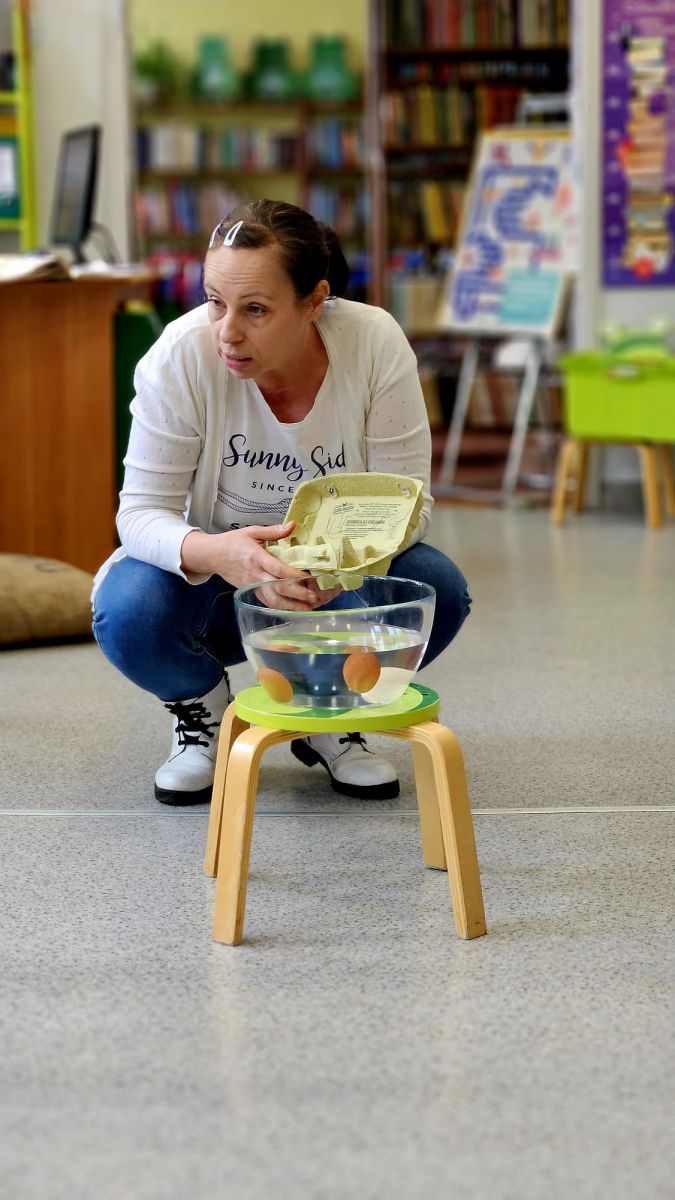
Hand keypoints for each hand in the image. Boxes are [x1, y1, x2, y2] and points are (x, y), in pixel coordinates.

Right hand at [180, 522, 339, 610]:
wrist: (211, 555)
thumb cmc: (231, 542)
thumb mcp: (251, 531)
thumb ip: (273, 531)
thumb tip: (292, 525)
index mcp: (256, 557)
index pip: (277, 569)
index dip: (293, 575)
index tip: (308, 577)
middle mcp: (255, 574)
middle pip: (277, 588)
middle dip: (296, 595)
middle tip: (313, 597)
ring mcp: (252, 585)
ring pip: (272, 600)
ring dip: (291, 606)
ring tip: (308, 608)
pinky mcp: (250, 591)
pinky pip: (266, 602)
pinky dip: (280, 607)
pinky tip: (293, 609)